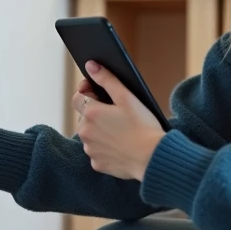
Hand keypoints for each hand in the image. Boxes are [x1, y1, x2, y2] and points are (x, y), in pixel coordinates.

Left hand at [72, 61, 165, 181]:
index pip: (77, 97)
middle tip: (117, 113)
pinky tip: (121, 145)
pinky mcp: (97, 164)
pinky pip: (97, 152)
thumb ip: (107, 79)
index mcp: (91, 113)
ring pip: (90, 135)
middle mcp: (85, 132)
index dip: (87, 92)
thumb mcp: (126, 97)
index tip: (99, 92)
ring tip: (121, 130)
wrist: (153, 158)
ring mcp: (90, 149)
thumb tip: (90, 65)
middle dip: (96, 112)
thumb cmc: (143, 126)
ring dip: (99, 130)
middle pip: (84, 117)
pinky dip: (105, 148)